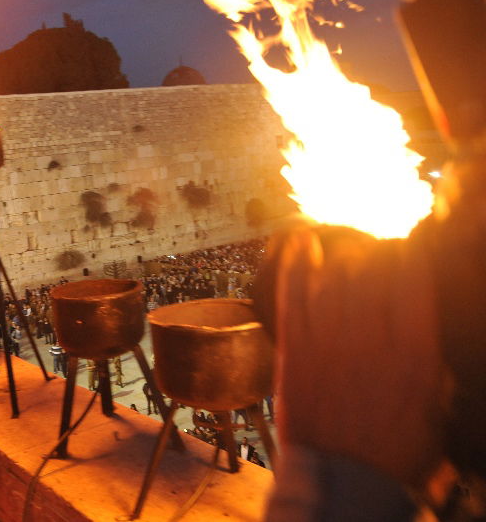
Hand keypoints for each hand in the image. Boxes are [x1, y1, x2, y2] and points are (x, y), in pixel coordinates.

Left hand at [273, 225, 444, 487]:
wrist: (341, 481)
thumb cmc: (394, 453)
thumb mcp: (434, 410)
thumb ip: (431, 366)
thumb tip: (426, 332)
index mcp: (412, 354)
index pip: (411, 282)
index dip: (408, 259)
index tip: (407, 252)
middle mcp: (370, 340)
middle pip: (370, 274)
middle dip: (373, 261)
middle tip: (374, 261)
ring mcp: (327, 342)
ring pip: (332, 280)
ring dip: (341, 261)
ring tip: (346, 256)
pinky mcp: (294, 349)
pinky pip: (292, 296)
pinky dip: (296, 266)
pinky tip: (299, 245)